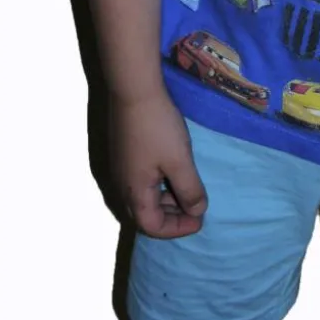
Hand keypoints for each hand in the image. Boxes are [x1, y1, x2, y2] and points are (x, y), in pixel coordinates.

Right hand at [109, 92, 207, 237]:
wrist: (134, 91)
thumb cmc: (158, 127)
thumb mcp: (180, 161)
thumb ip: (190, 189)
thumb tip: (198, 211)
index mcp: (134, 192)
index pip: (152, 226)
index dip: (177, 228)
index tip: (200, 220)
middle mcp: (121, 185)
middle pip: (144, 215)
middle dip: (171, 216)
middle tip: (194, 206)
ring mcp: (119, 168)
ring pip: (141, 197)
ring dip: (164, 199)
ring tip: (186, 187)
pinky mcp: (121, 153)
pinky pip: (138, 181)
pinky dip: (157, 185)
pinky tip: (171, 169)